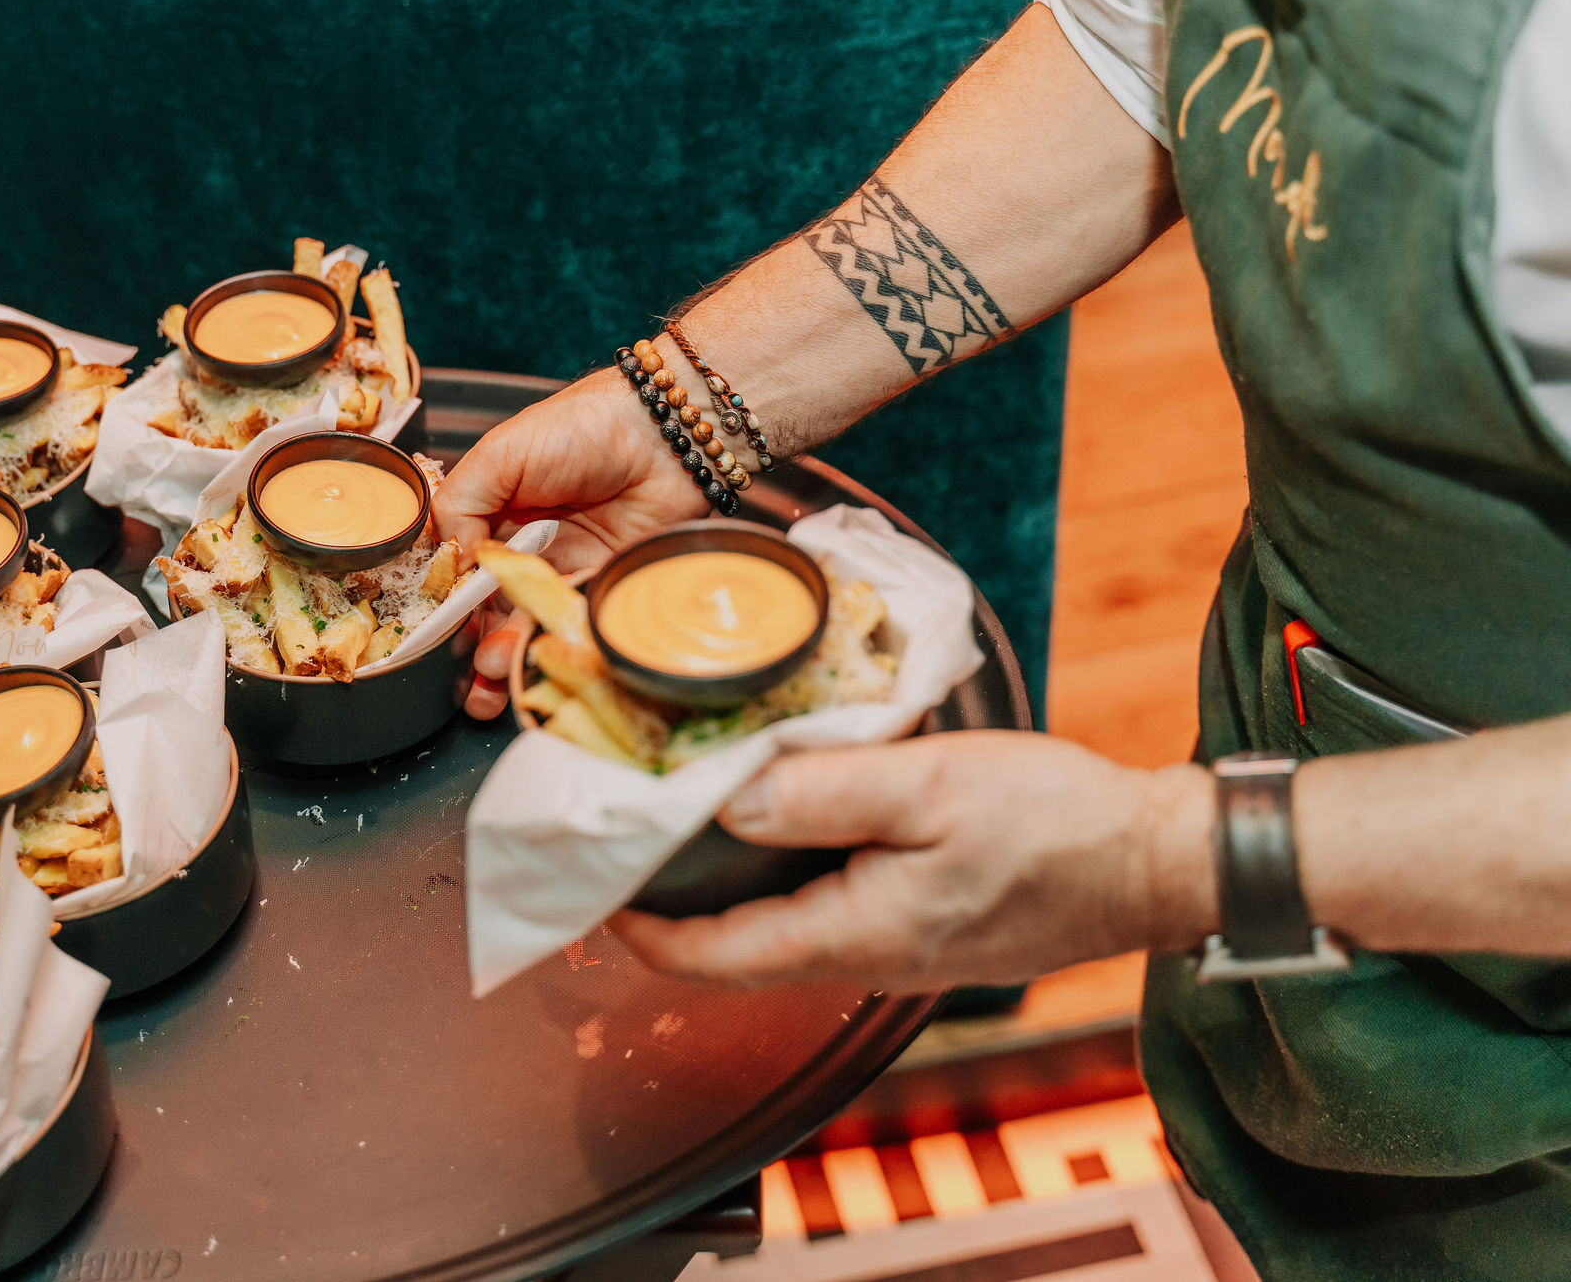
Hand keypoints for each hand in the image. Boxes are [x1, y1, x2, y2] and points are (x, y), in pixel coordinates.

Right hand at [437, 370, 708, 717]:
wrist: (662, 435)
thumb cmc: (581, 428)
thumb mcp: (502, 455)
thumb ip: (461, 504)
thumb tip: (446, 561)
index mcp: (494, 515)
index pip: (460, 568)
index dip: (448, 601)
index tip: (437, 630)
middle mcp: (526, 547)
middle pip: (491, 607)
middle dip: (474, 641)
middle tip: (469, 666)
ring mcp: (566, 570)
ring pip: (529, 623)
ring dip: (508, 652)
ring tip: (493, 673)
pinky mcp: (603, 587)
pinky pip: (574, 623)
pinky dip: (555, 643)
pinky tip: (538, 656)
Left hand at [611, 732, 1216, 990]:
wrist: (1157, 860)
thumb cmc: (1055, 824)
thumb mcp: (930, 787)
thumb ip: (820, 794)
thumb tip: (722, 799)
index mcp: (851, 934)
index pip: (709, 954)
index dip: (637, 926)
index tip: (588, 882)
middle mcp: (862, 957)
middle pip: (733, 946)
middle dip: (668, 902)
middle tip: (624, 835)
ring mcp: (894, 946)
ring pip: (778, 924)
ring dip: (725, 882)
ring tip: (685, 817)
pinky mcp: (921, 924)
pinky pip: (825, 907)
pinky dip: (783, 870)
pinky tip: (781, 817)